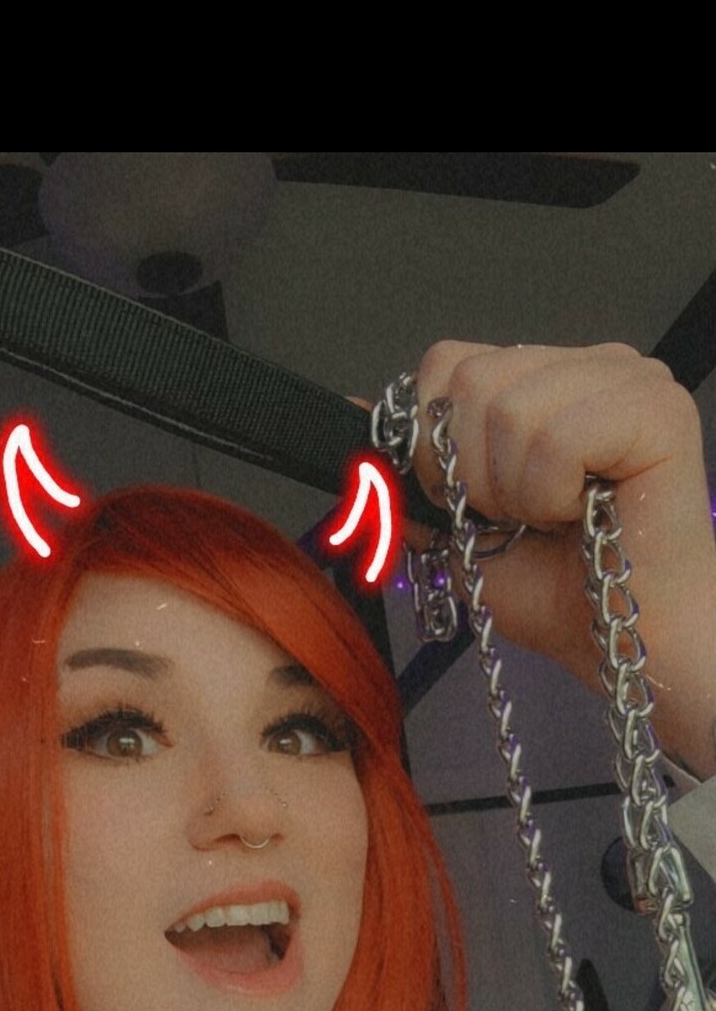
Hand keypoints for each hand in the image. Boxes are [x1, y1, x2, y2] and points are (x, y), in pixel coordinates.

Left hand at [406, 343, 715, 779]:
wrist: (625, 647)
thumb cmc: (561, 594)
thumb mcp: (457, 531)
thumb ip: (406, 476)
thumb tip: (351, 419)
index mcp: (547, 377)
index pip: (447, 362)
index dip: (434, 444)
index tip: (477, 505)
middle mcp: (591, 364)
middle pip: (468, 379)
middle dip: (471, 475)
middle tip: (525, 519)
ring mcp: (630, 377)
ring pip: (507, 408)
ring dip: (515, 493)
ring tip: (559, 521)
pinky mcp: (659, 409)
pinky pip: (556, 437)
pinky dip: (552, 495)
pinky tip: (588, 516)